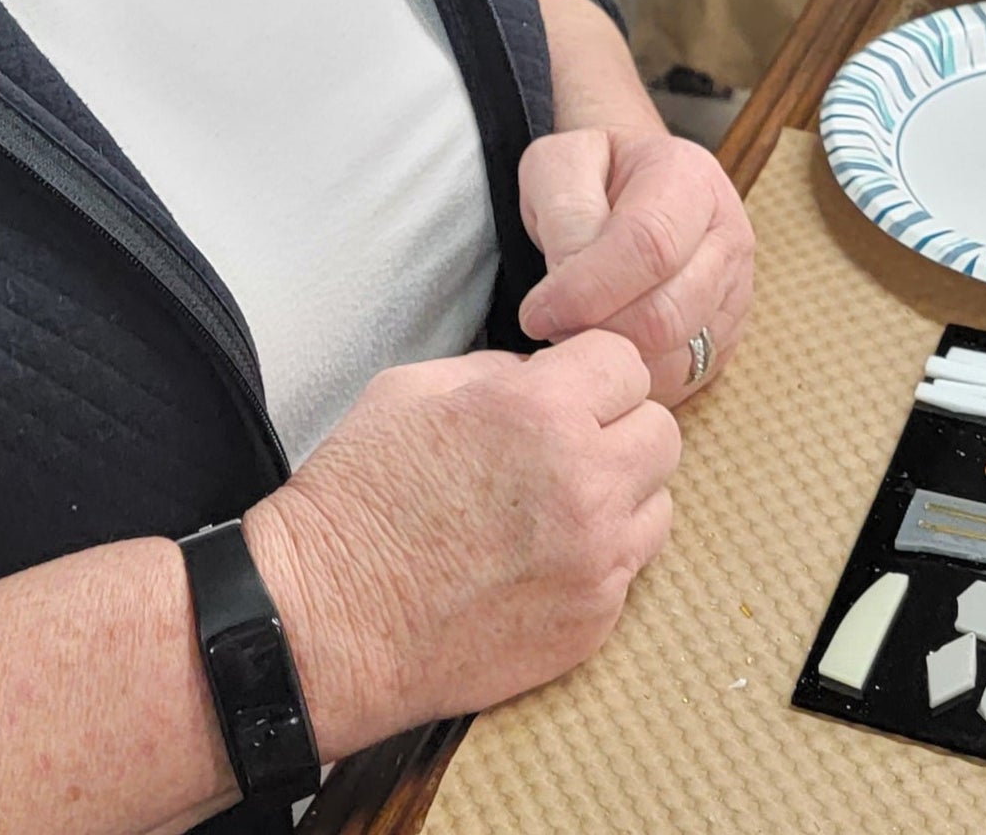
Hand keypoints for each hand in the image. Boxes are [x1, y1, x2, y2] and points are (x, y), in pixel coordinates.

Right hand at [242, 333, 677, 753]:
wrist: (324, 622)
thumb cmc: (357, 499)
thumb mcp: (414, 387)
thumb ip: (501, 371)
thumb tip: (550, 376)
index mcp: (540, 412)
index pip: (626, 362)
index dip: (592, 370)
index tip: (569, 386)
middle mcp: (583, 484)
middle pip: (661, 432)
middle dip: (618, 427)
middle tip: (569, 443)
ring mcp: (595, 562)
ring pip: (658, 503)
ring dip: (620, 495)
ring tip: (556, 504)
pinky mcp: (591, 623)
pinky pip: (630, 570)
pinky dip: (600, 557)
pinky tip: (540, 557)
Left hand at [515, 128, 754, 404]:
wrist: (628, 180)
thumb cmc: (590, 171)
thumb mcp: (559, 164)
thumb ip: (565, 217)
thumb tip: (570, 288)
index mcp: (690, 178)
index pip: (649, 247)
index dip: (587, 290)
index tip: (535, 313)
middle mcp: (729, 236)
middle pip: (667, 315)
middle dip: (597, 332)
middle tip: (548, 328)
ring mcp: (736, 291)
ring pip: (676, 357)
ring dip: (612, 359)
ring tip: (571, 334)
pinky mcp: (727, 336)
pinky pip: (680, 380)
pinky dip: (633, 379)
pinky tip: (599, 349)